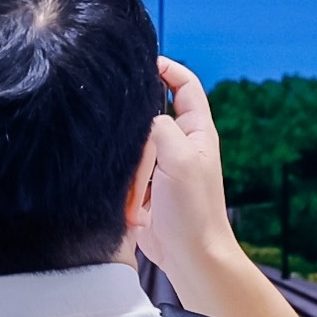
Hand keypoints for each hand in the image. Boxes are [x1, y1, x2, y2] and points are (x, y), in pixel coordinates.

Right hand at [134, 58, 307, 316]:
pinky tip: (122, 191)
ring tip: (131, 176)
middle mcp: (180, 145)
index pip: (185, 85)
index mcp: (197, 131)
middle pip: (151, 112)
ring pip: (133, 143)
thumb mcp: (179, 158)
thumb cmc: (193, 211)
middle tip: (118, 120)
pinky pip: (123, 172)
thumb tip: (140, 112)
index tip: (142, 59)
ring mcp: (160, 167)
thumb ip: (160, 126)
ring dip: (126, 156)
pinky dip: (120, 178)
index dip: (167, 68)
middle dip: (134, 119)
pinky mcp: (143, 190)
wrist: (190, 257)